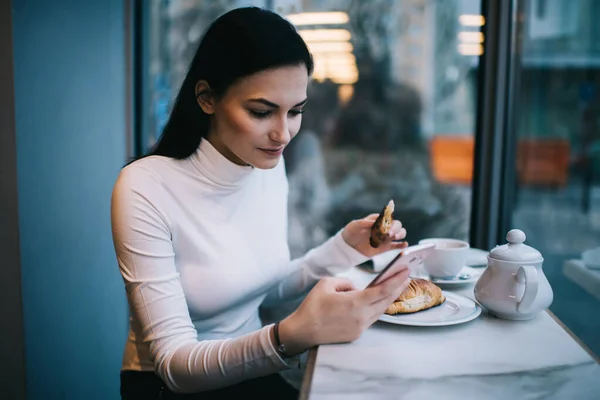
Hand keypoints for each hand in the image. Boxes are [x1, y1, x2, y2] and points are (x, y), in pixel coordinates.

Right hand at [278, 268, 410, 354]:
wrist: (303, 331)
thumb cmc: (312, 306)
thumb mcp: (327, 284)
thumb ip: (346, 282)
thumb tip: (356, 287)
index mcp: (355, 302)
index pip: (383, 290)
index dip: (396, 280)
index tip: (406, 270)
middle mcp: (361, 316)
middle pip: (386, 301)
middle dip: (398, 287)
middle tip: (406, 276)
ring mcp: (360, 327)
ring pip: (380, 311)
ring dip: (389, 298)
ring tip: (396, 287)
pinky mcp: (356, 334)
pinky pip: (371, 318)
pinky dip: (377, 308)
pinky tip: (378, 301)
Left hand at [342, 213, 407, 256]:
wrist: (348, 246)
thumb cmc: (351, 232)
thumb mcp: (355, 225)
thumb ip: (365, 222)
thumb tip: (375, 222)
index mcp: (377, 219)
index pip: (388, 217)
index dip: (388, 221)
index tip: (382, 227)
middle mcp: (384, 227)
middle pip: (397, 225)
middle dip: (395, 228)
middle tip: (388, 234)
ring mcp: (385, 237)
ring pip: (400, 233)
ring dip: (400, 234)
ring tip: (393, 237)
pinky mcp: (385, 247)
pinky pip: (396, 246)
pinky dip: (402, 245)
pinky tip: (404, 244)